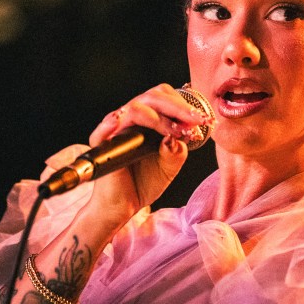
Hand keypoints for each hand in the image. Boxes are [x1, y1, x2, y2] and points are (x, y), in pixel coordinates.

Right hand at [85, 84, 209, 218]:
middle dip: (177, 107)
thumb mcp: (170, 166)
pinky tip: (117, 120)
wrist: (124, 206)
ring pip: (134, 109)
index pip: (164, 98)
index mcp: (148, 120)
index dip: (184, 105)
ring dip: (158, 118)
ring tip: (174, 131)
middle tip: (195, 119)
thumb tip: (175, 137)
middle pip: (152, 98)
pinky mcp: (102, 147)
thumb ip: (177, 150)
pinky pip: (101, 132)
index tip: (201, 119)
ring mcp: (116, 131)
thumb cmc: (144, 182)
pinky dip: (108, 124)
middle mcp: (132, 120)